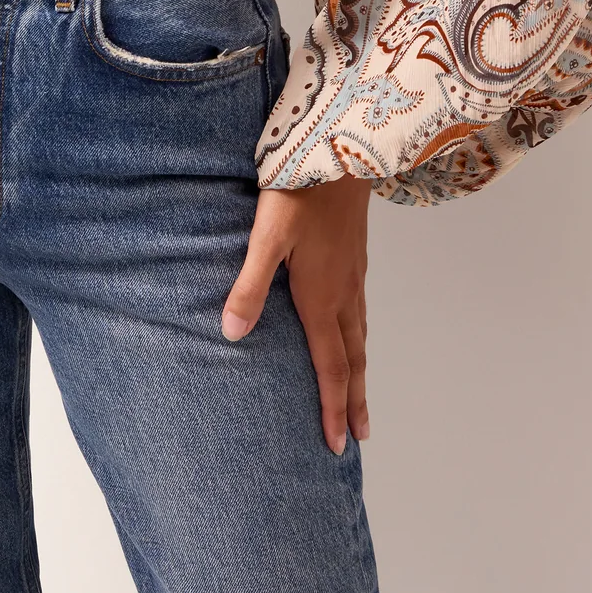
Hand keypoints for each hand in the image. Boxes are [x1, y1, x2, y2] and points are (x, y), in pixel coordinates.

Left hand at [221, 174, 371, 453]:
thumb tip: (231, 335)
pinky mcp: (355, 255)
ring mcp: (354, 274)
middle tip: (359, 437)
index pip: (330, 366)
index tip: (337, 444)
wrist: (343, 148)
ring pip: (360, 334)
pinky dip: (359, 337)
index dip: (334, 408)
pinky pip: (361, 310)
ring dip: (359, 371)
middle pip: (353, 359)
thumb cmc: (301, 190)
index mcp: (322, 296)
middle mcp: (344, 292)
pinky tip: (351, 329)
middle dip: (355, 400)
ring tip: (359, 395)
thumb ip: (249, 286)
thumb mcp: (266, 237)